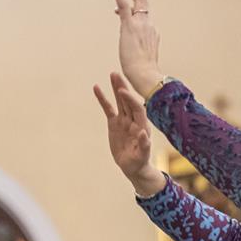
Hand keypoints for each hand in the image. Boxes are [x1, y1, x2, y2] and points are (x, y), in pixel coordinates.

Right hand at [93, 72, 165, 195]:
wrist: (133, 166)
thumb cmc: (139, 161)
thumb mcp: (142, 155)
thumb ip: (144, 145)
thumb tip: (143, 133)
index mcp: (141, 125)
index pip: (136, 108)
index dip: (130, 99)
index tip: (122, 91)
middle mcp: (133, 119)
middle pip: (128, 100)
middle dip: (123, 87)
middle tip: (116, 74)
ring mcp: (123, 120)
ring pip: (119, 101)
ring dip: (116, 88)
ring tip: (112, 74)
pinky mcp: (114, 123)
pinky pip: (108, 108)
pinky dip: (103, 99)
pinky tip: (97, 88)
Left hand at [112, 0, 163, 96]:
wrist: (146, 76)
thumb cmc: (145, 76)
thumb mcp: (145, 64)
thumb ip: (141, 58)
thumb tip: (138, 61)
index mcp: (152, 35)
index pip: (144, 18)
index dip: (137, 11)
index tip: (127, 7)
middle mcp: (149, 27)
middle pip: (144, 4)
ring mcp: (140, 25)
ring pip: (136, 1)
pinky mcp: (130, 26)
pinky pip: (124, 4)